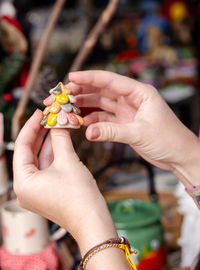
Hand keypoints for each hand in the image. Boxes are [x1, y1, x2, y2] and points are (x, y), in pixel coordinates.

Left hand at [13, 110, 116, 251]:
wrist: (92, 221)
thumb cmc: (79, 197)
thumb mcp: (68, 161)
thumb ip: (60, 138)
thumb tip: (59, 122)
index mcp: (23, 182)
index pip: (22, 146)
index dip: (31, 126)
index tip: (40, 113)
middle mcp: (24, 188)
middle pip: (29, 153)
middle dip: (40, 134)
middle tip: (48, 117)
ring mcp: (35, 192)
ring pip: (38, 160)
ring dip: (47, 143)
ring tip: (55, 125)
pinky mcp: (46, 193)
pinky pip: (46, 169)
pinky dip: (52, 155)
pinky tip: (59, 140)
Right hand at [44, 70, 199, 186]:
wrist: (178, 156)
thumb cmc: (168, 140)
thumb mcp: (139, 133)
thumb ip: (111, 131)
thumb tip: (87, 132)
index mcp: (140, 92)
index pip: (110, 80)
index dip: (89, 78)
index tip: (71, 77)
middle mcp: (131, 99)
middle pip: (101, 91)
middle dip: (81, 92)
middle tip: (62, 96)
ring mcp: (127, 112)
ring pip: (100, 105)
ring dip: (84, 107)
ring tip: (67, 110)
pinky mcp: (124, 124)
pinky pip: (104, 120)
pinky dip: (92, 122)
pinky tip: (81, 124)